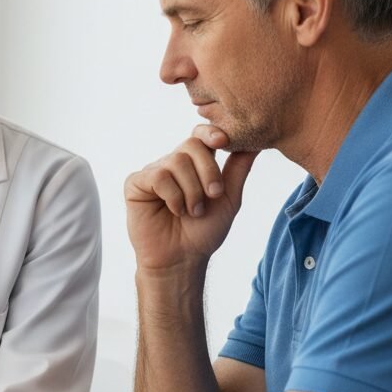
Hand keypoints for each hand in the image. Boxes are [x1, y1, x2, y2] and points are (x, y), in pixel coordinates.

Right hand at [125, 126, 255, 273]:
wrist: (182, 258)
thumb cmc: (203, 231)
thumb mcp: (229, 198)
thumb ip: (238, 168)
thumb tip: (255, 143)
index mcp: (194, 163)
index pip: (201, 134)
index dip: (211, 132)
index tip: (223, 141)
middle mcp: (172, 163)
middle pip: (192, 145)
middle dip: (208, 171)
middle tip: (214, 195)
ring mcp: (153, 171)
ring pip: (176, 161)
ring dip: (192, 191)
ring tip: (192, 211)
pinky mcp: (136, 183)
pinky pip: (158, 176)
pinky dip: (173, 196)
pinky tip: (174, 210)